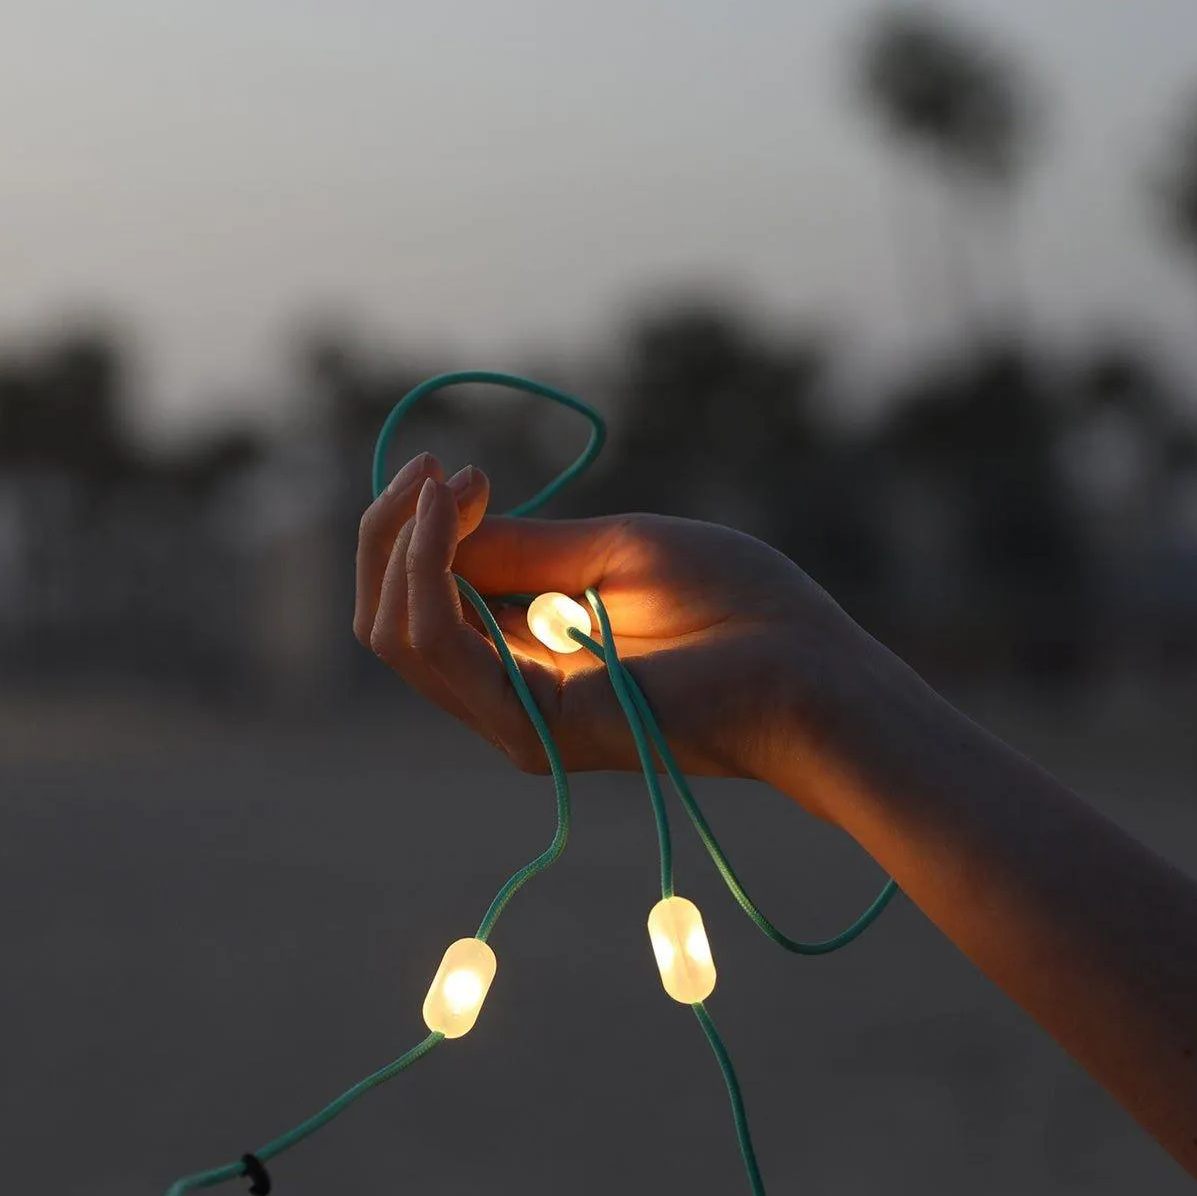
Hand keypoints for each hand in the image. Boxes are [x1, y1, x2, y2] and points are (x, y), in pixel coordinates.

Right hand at [352, 453, 885, 807]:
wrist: (808, 668)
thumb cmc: (740, 607)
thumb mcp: (616, 550)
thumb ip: (526, 548)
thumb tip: (442, 520)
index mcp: (526, 659)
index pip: (421, 604)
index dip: (416, 529)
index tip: (460, 471)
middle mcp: (506, 698)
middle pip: (388, 621)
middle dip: (388, 532)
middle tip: (435, 470)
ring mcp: (514, 720)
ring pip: (395, 633)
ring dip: (401, 543)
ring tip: (447, 485)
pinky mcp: (532, 725)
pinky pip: (435, 645)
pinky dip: (426, 569)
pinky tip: (453, 513)